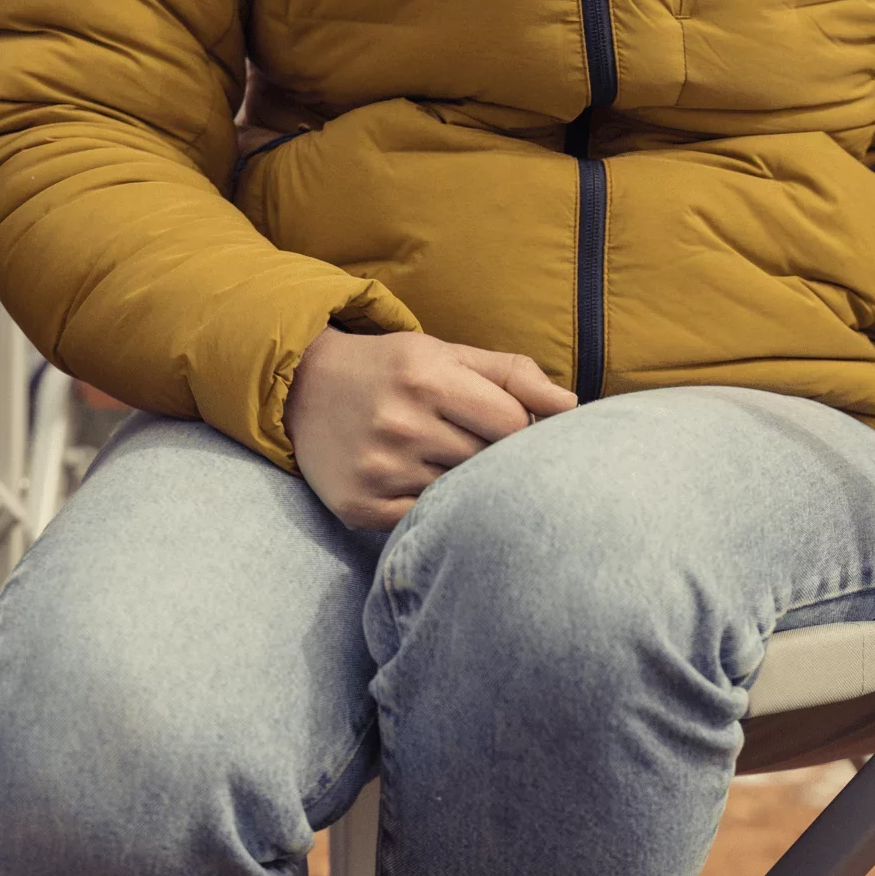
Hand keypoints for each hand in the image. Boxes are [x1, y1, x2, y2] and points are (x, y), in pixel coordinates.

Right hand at [284, 328, 577, 530]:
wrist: (301, 387)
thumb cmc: (394, 371)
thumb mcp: (448, 354)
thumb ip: (513, 375)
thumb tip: (573, 405)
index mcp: (426, 377)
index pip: (513, 424)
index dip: (521, 430)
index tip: (507, 427)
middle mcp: (399, 423)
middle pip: (490, 463)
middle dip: (493, 458)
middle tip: (472, 445)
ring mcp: (378, 469)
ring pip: (461, 495)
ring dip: (463, 485)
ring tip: (440, 460)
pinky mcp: (361, 506)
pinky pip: (425, 521)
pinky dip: (430, 509)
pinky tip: (416, 483)